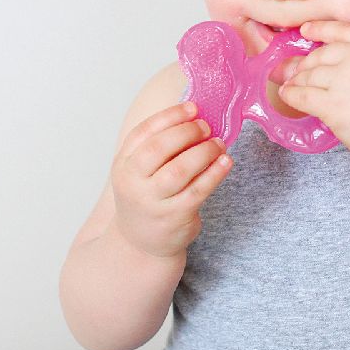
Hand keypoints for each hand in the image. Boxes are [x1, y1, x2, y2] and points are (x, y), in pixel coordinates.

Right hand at [110, 102, 230, 258]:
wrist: (141, 242)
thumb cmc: (147, 196)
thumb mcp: (139, 171)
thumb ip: (158, 145)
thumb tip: (194, 115)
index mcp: (123, 164)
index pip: (143, 133)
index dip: (170, 116)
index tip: (193, 107)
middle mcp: (133, 183)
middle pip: (159, 148)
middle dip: (186, 132)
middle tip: (206, 127)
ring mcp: (153, 202)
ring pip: (180, 170)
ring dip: (203, 151)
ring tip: (218, 144)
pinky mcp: (175, 217)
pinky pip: (198, 190)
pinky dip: (215, 173)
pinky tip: (226, 162)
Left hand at [279, 21, 349, 162]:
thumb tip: (342, 60)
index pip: (342, 29)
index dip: (320, 28)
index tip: (306, 30)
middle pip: (321, 54)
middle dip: (305, 63)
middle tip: (296, 70)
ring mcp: (343, 80)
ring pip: (310, 75)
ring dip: (297, 79)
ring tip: (291, 83)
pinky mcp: (332, 105)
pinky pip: (302, 95)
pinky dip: (291, 94)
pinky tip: (287, 94)